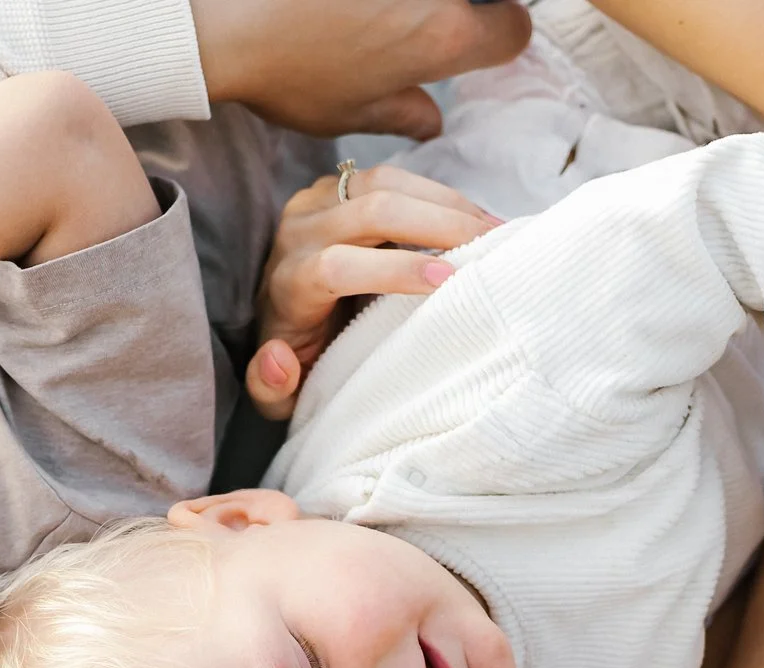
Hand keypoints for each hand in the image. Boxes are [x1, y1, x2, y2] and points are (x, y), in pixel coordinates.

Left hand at [190, 0, 529, 138]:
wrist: (226, 22)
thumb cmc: (286, 74)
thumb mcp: (350, 112)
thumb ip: (404, 113)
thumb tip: (432, 120)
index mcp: (444, 37)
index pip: (513, 28)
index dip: (500, 39)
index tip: (480, 44)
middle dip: (469, 10)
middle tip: (427, 28)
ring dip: (419, 5)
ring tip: (379, 18)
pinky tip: (348, 8)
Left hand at [247, 164, 499, 418]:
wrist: (280, 314)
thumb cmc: (296, 360)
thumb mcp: (276, 394)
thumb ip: (270, 388)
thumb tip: (278, 359)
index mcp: (288, 285)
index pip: (336, 266)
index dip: (394, 270)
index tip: (447, 281)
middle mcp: (297, 234)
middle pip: (370, 210)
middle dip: (436, 224)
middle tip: (490, 246)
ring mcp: (317, 202)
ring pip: (385, 182)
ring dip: (445, 202)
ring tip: (493, 229)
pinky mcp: (338, 186)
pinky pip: (393, 177)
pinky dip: (438, 195)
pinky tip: (474, 218)